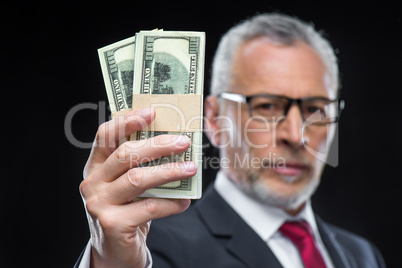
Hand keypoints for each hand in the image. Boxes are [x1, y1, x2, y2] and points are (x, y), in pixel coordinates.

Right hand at [80, 108, 195, 267]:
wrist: (115, 250)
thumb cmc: (127, 210)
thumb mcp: (128, 185)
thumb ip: (140, 165)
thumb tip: (175, 143)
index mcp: (95, 167)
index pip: (106, 136)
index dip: (128, 121)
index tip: (152, 112)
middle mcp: (92, 183)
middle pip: (126, 154)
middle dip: (158, 145)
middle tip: (183, 142)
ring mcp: (99, 204)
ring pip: (137, 179)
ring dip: (169, 171)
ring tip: (191, 168)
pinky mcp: (112, 224)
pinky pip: (149, 207)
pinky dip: (171, 203)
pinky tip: (184, 201)